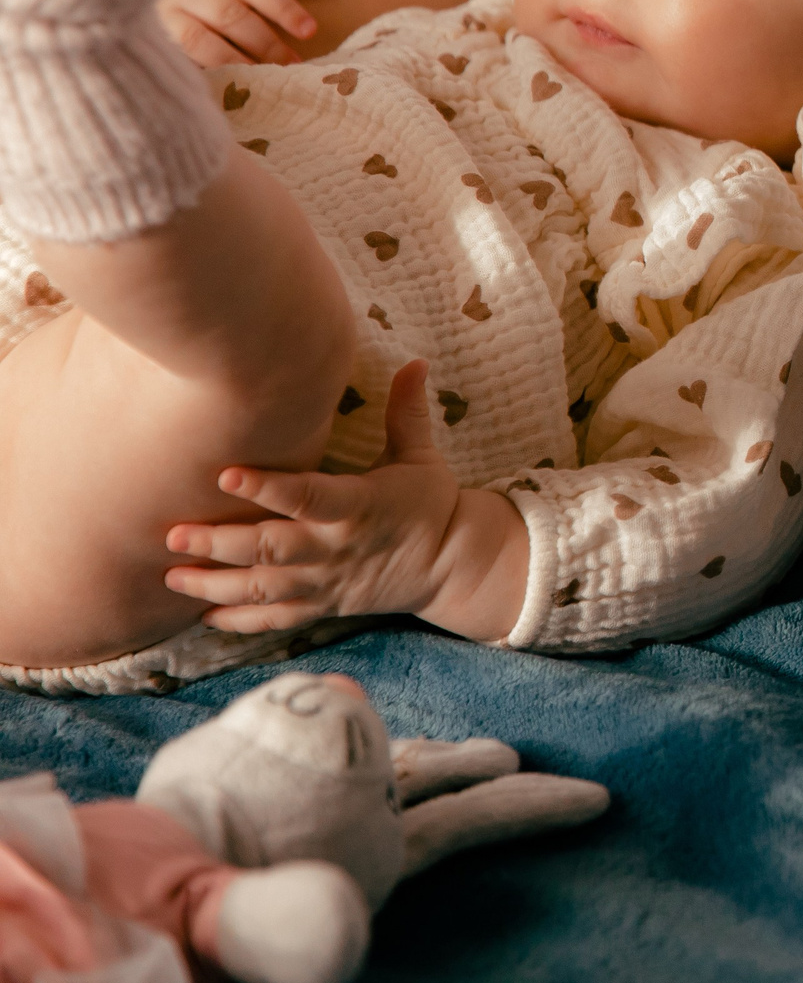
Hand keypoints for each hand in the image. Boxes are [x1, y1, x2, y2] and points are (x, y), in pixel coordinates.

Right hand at [156, 0, 317, 66]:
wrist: (160, 25)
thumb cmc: (221, 6)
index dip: (282, 5)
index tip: (310, 30)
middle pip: (229, 13)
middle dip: (265, 41)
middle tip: (292, 63)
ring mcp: (164, 17)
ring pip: (200, 40)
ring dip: (236, 61)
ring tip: (264, 78)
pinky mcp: (152, 44)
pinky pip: (178, 60)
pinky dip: (207, 71)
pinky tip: (229, 84)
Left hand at [165, 361, 527, 638]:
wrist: (450, 566)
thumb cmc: (430, 504)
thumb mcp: (421, 456)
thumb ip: (406, 412)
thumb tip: (416, 361)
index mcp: (359, 506)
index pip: (309, 496)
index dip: (268, 487)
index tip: (226, 473)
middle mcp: (336, 548)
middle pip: (270, 548)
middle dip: (218, 543)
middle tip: (173, 533)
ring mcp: (326, 581)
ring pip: (264, 589)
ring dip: (215, 584)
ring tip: (172, 575)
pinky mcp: (323, 605)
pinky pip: (276, 619)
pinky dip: (239, 621)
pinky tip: (204, 615)